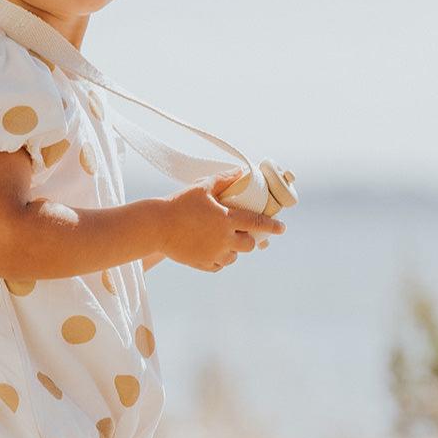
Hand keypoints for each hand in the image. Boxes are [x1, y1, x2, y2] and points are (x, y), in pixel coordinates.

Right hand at [159, 170, 285, 271]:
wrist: (156, 226)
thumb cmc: (179, 203)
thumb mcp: (202, 187)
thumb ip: (224, 180)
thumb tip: (241, 172)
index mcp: (227, 219)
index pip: (258, 223)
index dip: (272, 226)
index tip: (281, 228)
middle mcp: (224, 239)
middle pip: (249, 245)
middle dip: (249, 239)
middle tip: (243, 233)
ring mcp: (213, 253)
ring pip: (234, 257)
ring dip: (233, 250)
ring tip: (224, 241)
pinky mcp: (202, 263)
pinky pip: (219, 265)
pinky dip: (220, 259)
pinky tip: (213, 250)